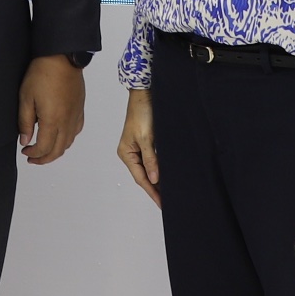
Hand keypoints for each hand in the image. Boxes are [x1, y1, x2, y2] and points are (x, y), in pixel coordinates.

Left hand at [17, 54, 84, 164]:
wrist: (62, 57)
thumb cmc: (43, 73)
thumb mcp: (26, 97)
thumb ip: (25, 122)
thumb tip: (25, 140)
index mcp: (52, 121)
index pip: (44, 148)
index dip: (33, 154)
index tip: (25, 151)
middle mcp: (67, 122)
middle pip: (58, 151)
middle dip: (44, 158)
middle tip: (32, 157)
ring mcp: (75, 116)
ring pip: (68, 143)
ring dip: (56, 150)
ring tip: (44, 149)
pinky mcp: (80, 109)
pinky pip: (76, 131)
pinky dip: (67, 139)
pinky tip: (59, 135)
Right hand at [115, 89, 158, 205]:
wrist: (145, 93)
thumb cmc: (142, 112)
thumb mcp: (147, 138)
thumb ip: (150, 159)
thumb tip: (154, 179)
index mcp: (126, 153)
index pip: (140, 178)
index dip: (152, 191)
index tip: (161, 202)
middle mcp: (130, 152)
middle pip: (143, 175)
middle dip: (154, 188)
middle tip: (167, 201)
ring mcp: (137, 148)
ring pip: (148, 169)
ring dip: (157, 179)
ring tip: (168, 192)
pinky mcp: (146, 142)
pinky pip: (152, 160)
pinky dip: (158, 168)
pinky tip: (165, 175)